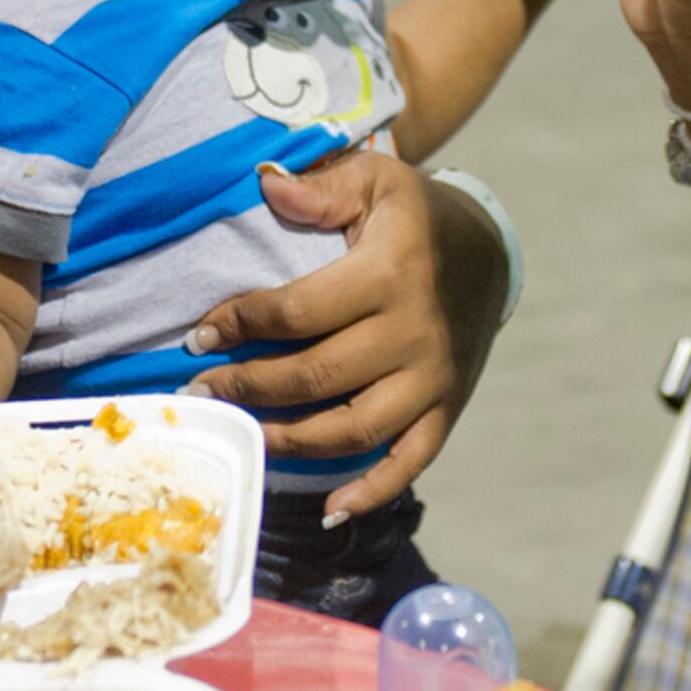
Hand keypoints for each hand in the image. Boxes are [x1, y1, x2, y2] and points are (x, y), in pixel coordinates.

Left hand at [187, 149, 500, 524]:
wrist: (490, 251)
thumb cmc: (414, 215)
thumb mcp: (374, 181)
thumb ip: (321, 187)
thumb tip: (266, 184)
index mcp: (390, 273)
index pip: (299, 311)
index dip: (241, 324)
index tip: (200, 337)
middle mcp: (414, 332)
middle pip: (316, 376)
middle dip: (248, 388)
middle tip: (201, 392)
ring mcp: (433, 378)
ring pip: (353, 428)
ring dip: (290, 440)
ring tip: (243, 435)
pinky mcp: (447, 409)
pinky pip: (410, 462)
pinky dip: (372, 491)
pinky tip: (331, 508)